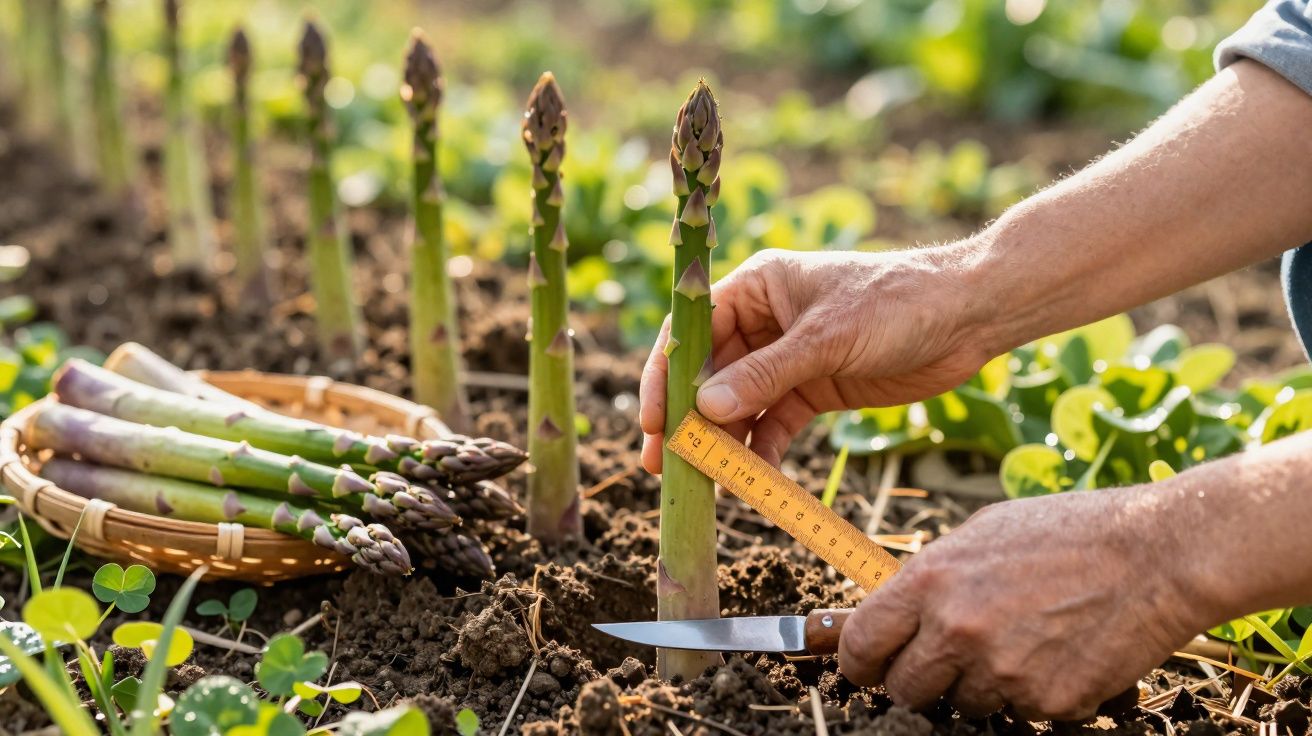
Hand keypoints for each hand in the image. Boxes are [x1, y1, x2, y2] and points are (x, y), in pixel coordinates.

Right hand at [639, 247, 994, 471]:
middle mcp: (763, 322)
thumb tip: (705, 408)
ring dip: (722, 441)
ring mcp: (787, 358)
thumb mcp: (827, 337)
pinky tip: (753, 477)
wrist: (968, 317)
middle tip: (664, 466)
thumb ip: (766, 374)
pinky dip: (762, 450)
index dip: (665, 377)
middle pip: (709, 375)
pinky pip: (774, 423)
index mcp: (756, 288)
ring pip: (739, 405)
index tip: (654, 421)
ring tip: (705, 480)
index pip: (691, 332)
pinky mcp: (814, 389)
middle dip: (688, 419)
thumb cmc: (896, 303)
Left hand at [837, 487, 1205, 720]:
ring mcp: (1002, 671)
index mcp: (931, 581)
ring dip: (981, 685)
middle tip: (947, 661)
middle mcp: (957, 630)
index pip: (861, 644)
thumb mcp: (981, 535)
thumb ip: (933, 577)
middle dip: (919, 681)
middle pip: (904, 689)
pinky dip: (1033, 692)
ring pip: (964, 704)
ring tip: (1021, 640)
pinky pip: (1020, 711)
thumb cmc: (1068, 534)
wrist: (1154, 554)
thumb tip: (898, 610)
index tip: (867, 667)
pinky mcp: (1047, 701)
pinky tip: (1057, 652)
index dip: (859, 662)